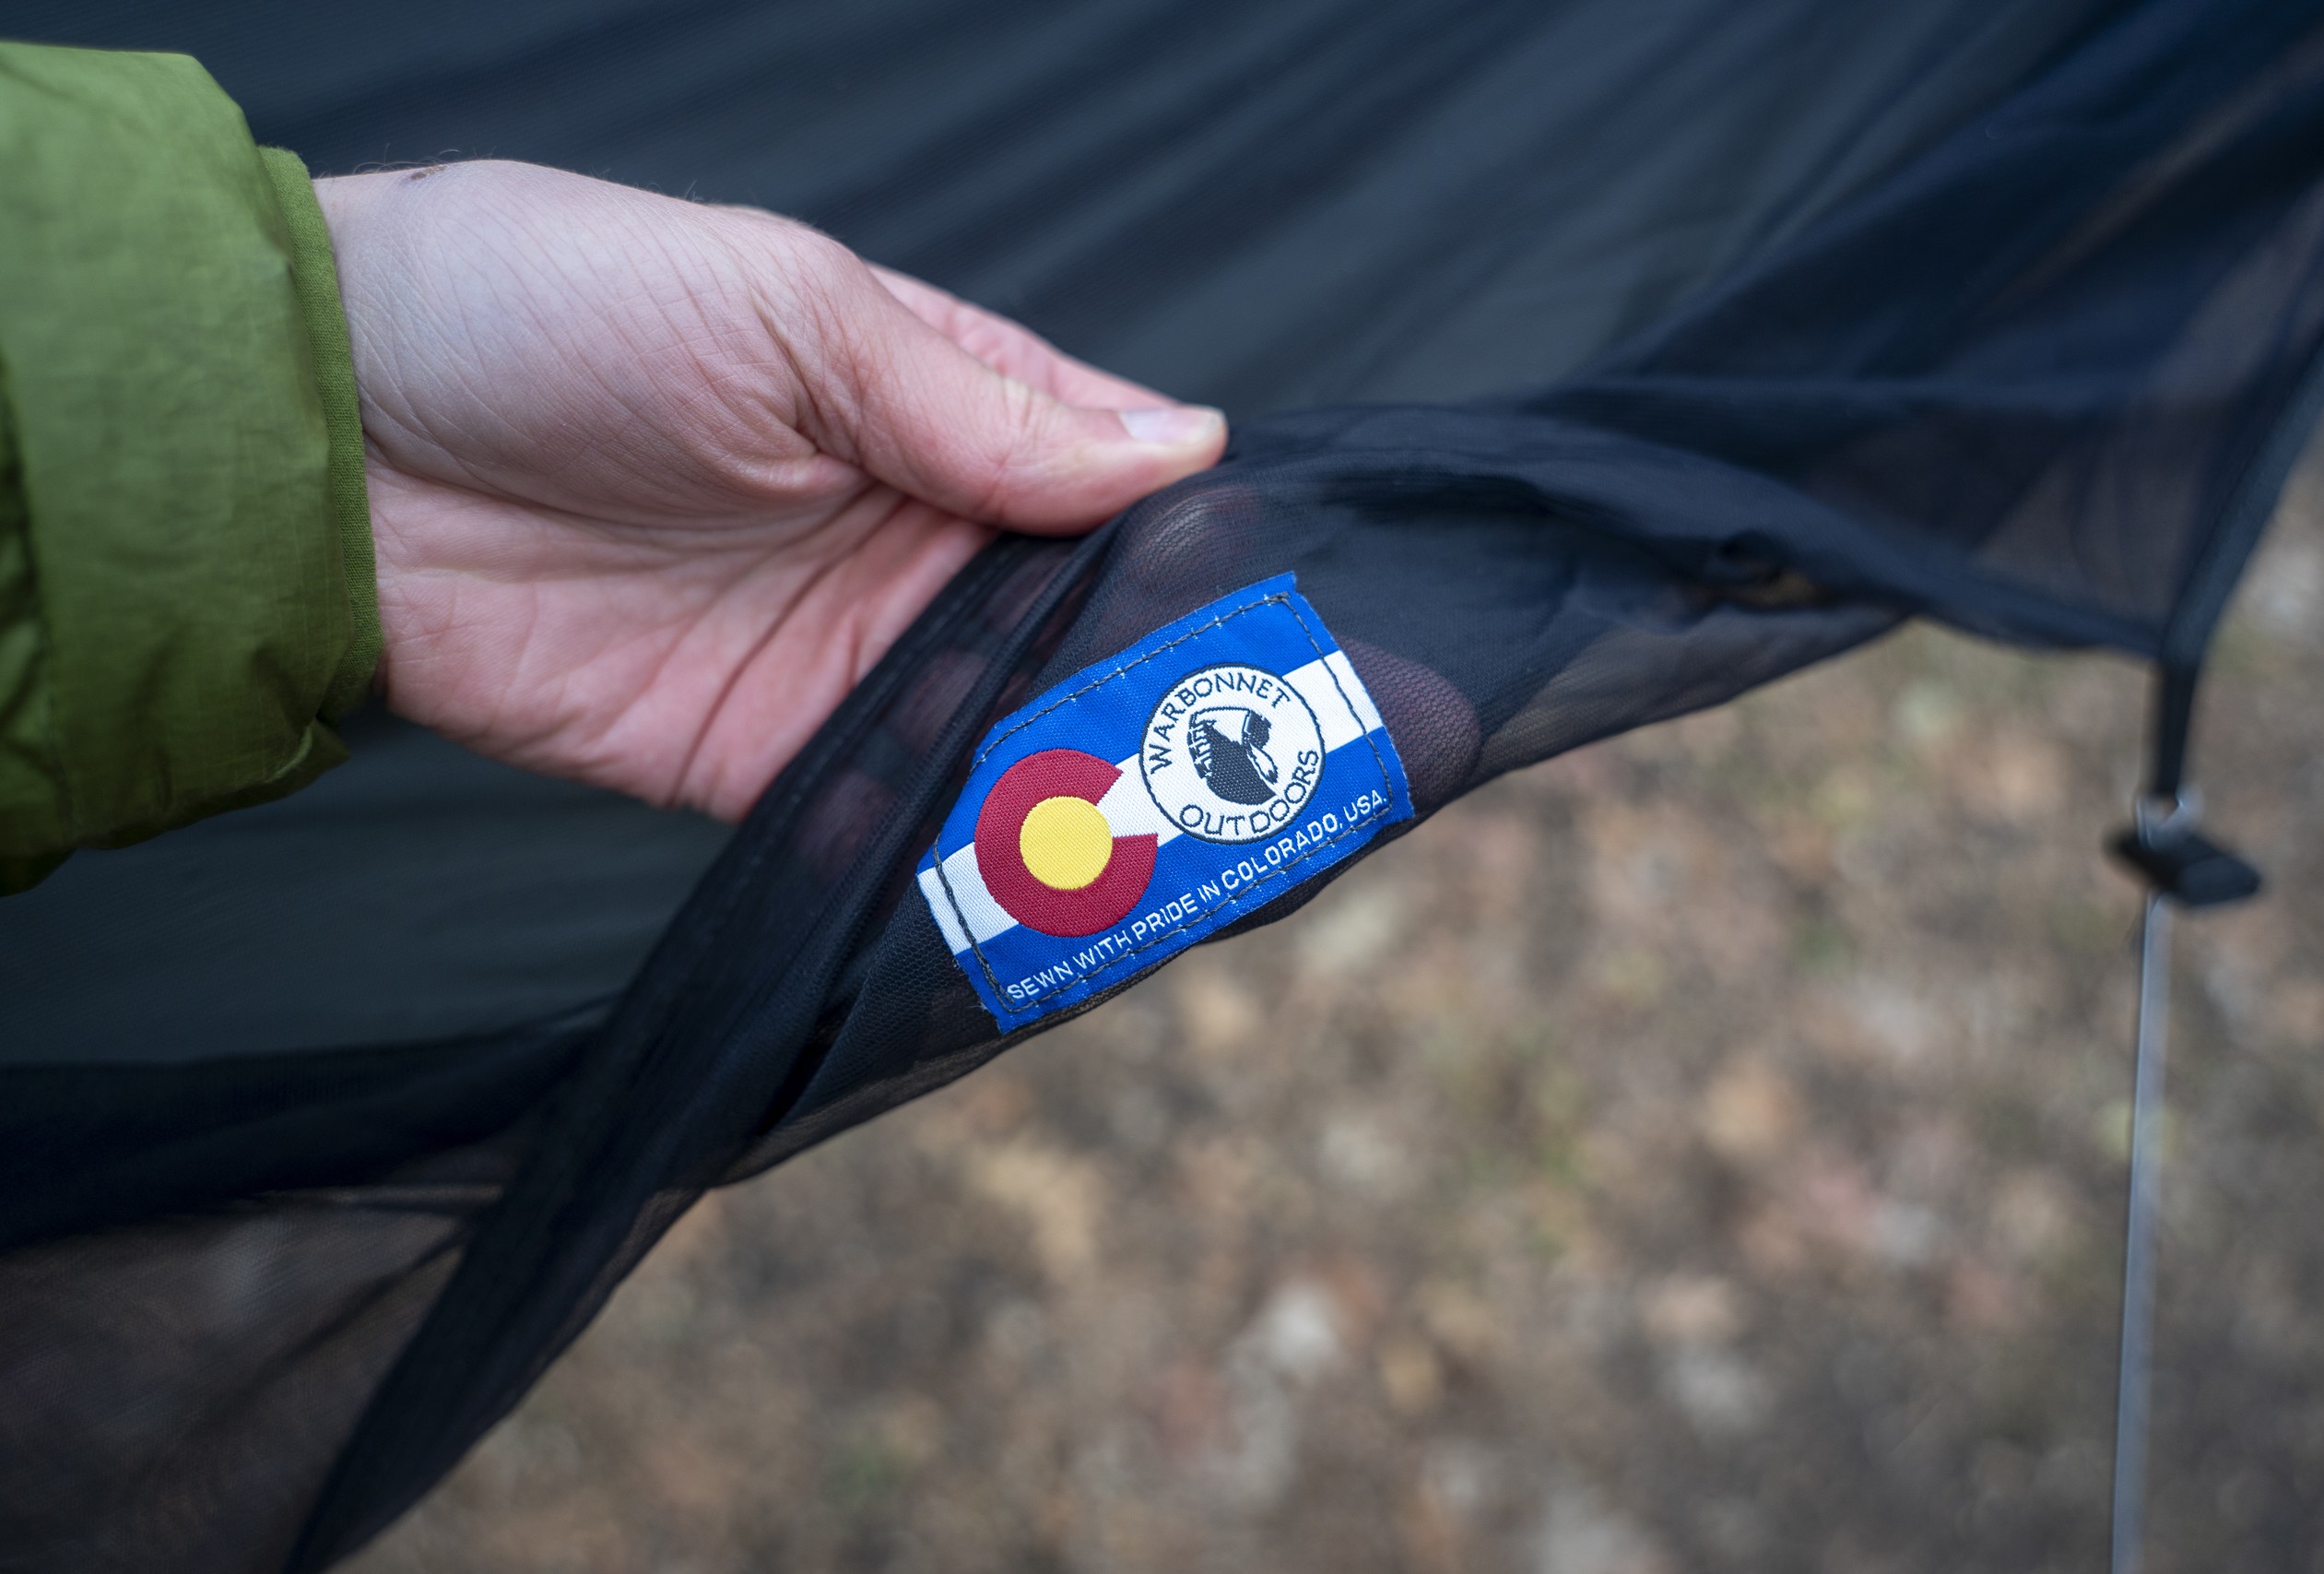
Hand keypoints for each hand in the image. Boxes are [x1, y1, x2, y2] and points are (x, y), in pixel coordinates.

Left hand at [313, 161, 1224, 818]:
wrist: (331, 444)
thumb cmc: (547, 307)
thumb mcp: (787, 313)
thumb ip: (979, 406)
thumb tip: (1181, 448)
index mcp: (933, 411)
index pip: (1116, 487)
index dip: (1210, 548)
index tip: (1311, 617)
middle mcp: (908, 543)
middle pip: (1086, 634)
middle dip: (1184, 691)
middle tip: (1298, 753)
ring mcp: (841, 662)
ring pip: (1014, 738)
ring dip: (1104, 784)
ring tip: (1221, 837)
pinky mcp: (760, 765)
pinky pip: (891, 822)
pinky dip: (971, 855)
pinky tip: (1063, 885)